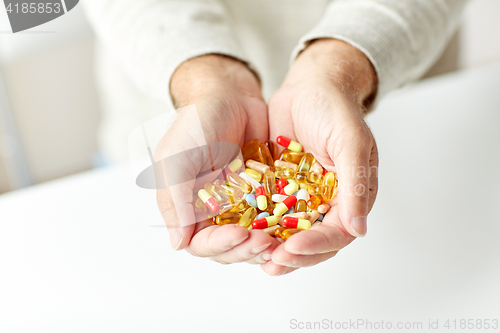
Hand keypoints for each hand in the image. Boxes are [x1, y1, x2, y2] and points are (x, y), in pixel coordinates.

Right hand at [155, 55, 278, 264]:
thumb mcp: (177, 159)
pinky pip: (275, 218)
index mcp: (189, 209)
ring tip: (282, 241)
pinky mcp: (265, 195)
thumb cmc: (196, 124)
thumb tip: (177, 244)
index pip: (202, 243)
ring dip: (267, 244)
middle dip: (247, 249)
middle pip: (230, 248)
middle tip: (265, 242)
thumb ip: (176, 199)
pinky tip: (295, 226)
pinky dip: (283, 225)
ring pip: (254, 239)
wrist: (230, 96)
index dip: (220, 245)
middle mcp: (215, 213)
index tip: (239, 235)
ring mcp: (241, 206)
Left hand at [265, 39, 378, 274]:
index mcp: (351, 196)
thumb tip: (358, 230)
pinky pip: (270, 214)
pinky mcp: (281, 188)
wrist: (310, 86)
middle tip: (271, 263)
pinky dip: (260, 226)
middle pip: (313, 241)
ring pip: (291, 233)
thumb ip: (355, 184)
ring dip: (275, 248)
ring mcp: (303, 197)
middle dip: (293, 255)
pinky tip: (244, 234)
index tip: (292, 249)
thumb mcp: (350, 143)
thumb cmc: (335, 110)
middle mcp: (328, 203)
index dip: (316, 245)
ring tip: (256, 259)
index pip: (337, 233)